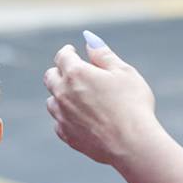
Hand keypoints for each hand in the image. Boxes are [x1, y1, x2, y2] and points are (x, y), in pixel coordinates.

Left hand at [43, 31, 161, 166]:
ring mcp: (61, 116)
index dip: (67, 52)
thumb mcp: (123, 72)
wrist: (130, 143)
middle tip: (72, 72)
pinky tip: (80, 118)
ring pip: (52, 101)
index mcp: (76, 74)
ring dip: (61, 96)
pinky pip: (58, 122)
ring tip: (78, 97)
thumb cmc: (132, 104)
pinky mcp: (65, 134)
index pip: (62, 56)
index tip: (72, 51)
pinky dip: (66, 117)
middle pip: (50, 77)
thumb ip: (103, 55)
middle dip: (59, 72)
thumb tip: (88, 39)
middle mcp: (62, 94)